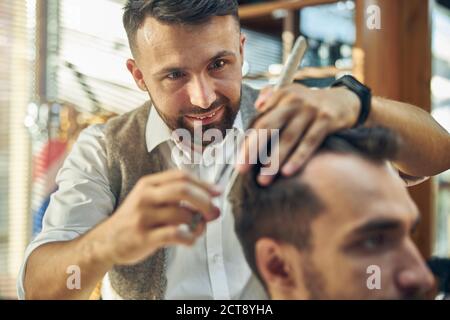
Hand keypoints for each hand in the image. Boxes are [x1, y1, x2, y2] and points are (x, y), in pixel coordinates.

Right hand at [101, 170, 221, 264]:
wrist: (107, 241)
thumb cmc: (136, 219)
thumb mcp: (150, 199)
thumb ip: (177, 198)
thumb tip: (212, 203)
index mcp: (149, 183)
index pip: (181, 176)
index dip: (203, 184)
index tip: (217, 192)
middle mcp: (145, 196)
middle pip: (183, 189)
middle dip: (204, 200)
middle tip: (214, 212)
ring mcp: (143, 216)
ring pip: (182, 214)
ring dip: (198, 223)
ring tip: (199, 229)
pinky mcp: (144, 236)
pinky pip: (175, 234)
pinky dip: (189, 238)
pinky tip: (190, 239)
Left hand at [237, 83, 359, 184]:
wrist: (344, 100)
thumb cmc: (308, 105)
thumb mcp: (290, 95)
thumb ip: (271, 98)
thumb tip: (257, 105)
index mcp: (281, 96)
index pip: (259, 121)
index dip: (247, 142)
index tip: (238, 161)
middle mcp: (294, 101)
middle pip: (268, 127)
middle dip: (253, 150)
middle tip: (242, 170)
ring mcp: (311, 110)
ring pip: (288, 138)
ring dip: (274, 160)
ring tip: (264, 178)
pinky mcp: (326, 120)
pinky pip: (310, 142)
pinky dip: (298, 157)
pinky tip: (288, 172)